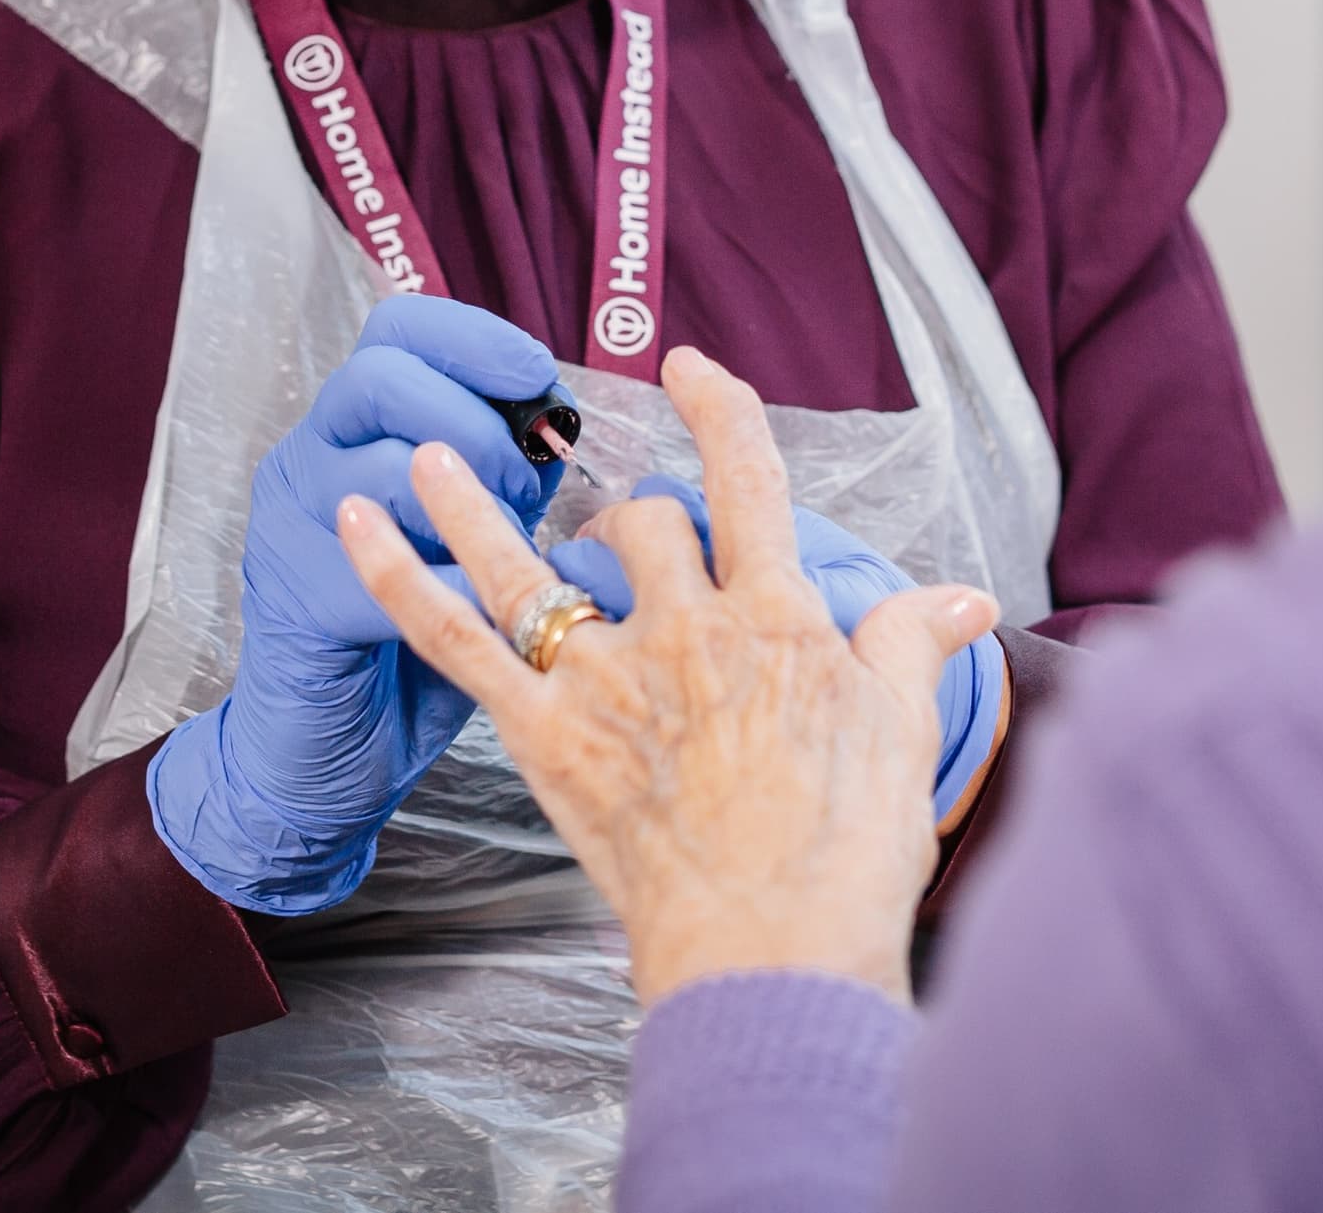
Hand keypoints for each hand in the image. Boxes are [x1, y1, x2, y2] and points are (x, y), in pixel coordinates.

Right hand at [146, 296, 565, 913]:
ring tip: (502, 550)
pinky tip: (483, 615)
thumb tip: (566, 430)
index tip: (537, 374)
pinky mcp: (294, 601)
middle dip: (472, 420)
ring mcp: (288, 526)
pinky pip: (380, 580)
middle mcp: (309, 457)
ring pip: (379, 471)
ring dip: (460, 507)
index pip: (402, 330)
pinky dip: (448, 592)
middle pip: (381, 378)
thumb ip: (506, 471)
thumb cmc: (413, 635)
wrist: (330, 751)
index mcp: (352, 424)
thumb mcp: (470, 531)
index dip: (475, 341)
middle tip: (521, 477)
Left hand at [336, 343, 995, 1004]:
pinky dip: (397, 578)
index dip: (719, 413)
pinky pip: (456, 638)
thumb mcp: (904, 735)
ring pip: (527, 559)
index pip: (748, 484)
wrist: (775, 952)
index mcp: (776, 620)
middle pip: (643, 526)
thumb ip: (915, 645)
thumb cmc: (846, 859)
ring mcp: (607, 677)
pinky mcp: (544, 734)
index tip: (692, 370)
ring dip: (471, 499)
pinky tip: (357, 528)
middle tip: (622, 525)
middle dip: (631, 512)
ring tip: (430, 453)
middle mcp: (686, 629)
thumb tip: (965, 597)